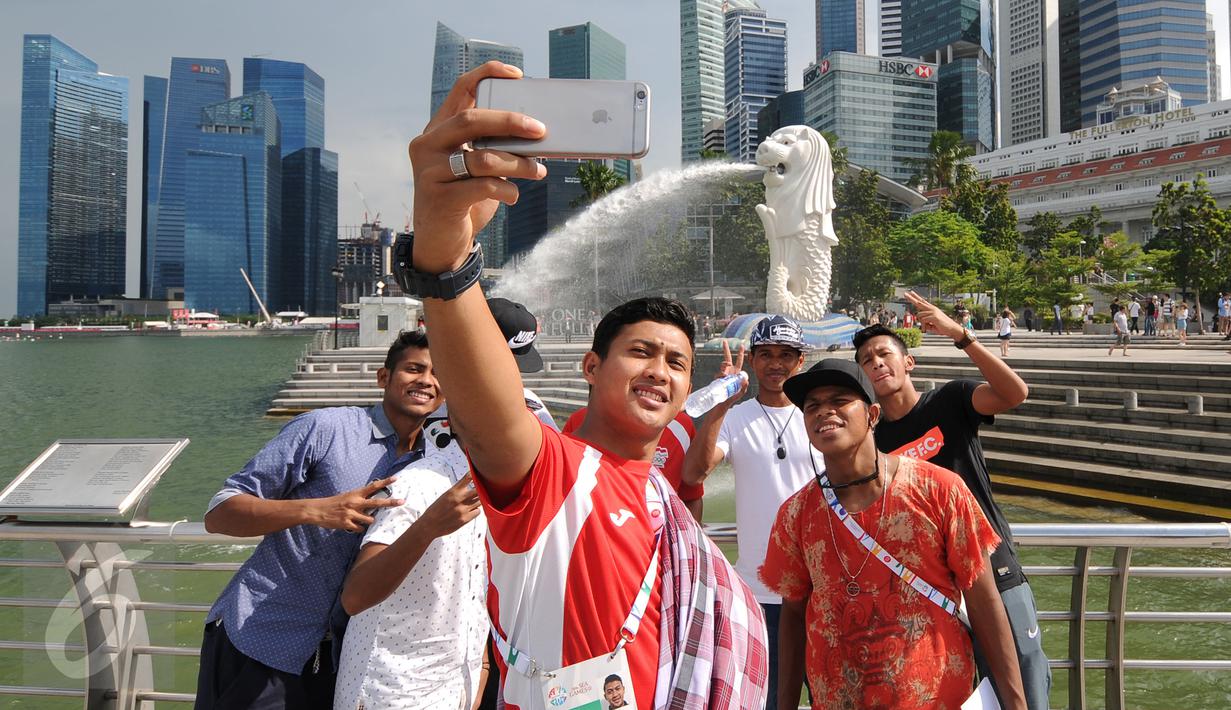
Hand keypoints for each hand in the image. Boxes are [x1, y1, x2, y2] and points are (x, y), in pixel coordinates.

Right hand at [309, 476, 403, 532]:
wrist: (318, 510)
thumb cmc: (335, 503)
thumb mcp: (348, 496)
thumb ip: (361, 498)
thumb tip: (374, 503)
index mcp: (355, 494)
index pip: (373, 486)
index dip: (385, 482)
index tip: (396, 478)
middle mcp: (355, 502)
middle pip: (377, 503)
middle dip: (390, 502)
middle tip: (402, 501)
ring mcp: (351, 514)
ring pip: (370, 519)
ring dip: (368, 520)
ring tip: (359, 518)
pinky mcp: (347, 523)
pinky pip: (360, 528)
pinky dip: (358, 527)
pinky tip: (352, 524)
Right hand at [408, 62, 547, 273]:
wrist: (440, 243)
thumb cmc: (464, 200)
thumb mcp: (474, 168)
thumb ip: (491, 148)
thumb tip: (535, 134)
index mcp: (437, 130)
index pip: (460, 90)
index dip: (487, 75)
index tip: (517, 75)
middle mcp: (427, 145)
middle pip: (472, 120)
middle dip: (511, 122)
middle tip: (540, 129)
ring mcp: (430, 171)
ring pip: (483, 157)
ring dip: (518, 163)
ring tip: (537, 171)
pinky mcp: (440, 198)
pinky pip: (484, 186)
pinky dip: (507, 189)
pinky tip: (513, 195)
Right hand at [419, 473, 481, 537]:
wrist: (430, 525)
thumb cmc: (436, 509)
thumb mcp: (445, 495)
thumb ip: (458, 491)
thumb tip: (471, 486)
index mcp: (453, 491)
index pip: (468, 477)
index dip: (475, 475)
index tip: (478, 475)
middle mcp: (459, 499)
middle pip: (479, 490)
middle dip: (480, 489)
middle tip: (480, 490)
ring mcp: (463, 509)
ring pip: (480, 501)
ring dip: (479, 500)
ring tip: (473, 501)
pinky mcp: (465, 519)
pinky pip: (477, 511)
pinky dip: (476, 510)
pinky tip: (470, 510)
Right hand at [715, 340, 748, 404]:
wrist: (723, 402)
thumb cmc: (733, 396)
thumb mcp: (742, 391)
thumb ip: (745, 385)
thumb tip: (745, 378)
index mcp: (736, 372)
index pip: (739, 361)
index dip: (740, 353)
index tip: (742, 345)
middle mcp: (729, 371)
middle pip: (727, 358)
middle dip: (726, 350)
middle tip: (724, 341)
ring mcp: (722, 374)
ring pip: (723, 366)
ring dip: (725, 367)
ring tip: (725, 375)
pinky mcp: (717, 378)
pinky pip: (719, 374)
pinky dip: (721, 376)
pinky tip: (722, 379)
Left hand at [904, 291, 963, 339]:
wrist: (952, 329)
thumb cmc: (942, 327)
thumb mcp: (931, 324)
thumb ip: (925, 321)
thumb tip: (919, 319)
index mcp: (932, 309)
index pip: (922, 301)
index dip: (916, 297)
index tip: (911, 292)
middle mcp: (932, 308)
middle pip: (919, 303)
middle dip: (911, 298)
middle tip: (905, 294)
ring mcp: (933, 311)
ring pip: (919, 315)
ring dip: (923, 323)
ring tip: (931, 325)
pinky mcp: (934, 316)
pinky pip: (923, 320)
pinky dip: (926, 325)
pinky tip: (933, 325)